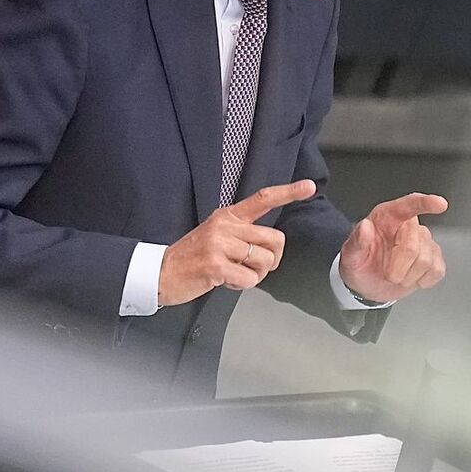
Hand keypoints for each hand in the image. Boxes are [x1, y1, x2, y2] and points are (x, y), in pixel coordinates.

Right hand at [157, 180, 315, 306]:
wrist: (160, 272)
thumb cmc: (193, 257)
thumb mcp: (217, 235)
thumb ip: (243, 234)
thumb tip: (271, 244)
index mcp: (228, 216)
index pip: (262, 199)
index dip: (288, 193)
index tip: (309, 186)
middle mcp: (226, 226)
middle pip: (275, 239)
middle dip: (271, 259)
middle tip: (252, 267)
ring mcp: (220, 244)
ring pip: (265, 261)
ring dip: (255, 275)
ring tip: (233, 273)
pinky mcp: (216, 265)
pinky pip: (249, 279)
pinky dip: (241, 285)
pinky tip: (224, 280)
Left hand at [338, 192, 447, 303]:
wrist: (368, 285)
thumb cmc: (360, 264)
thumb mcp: (350, 255)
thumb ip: (356, 241)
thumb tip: (365, 227)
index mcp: (388, 216)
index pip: (409, 205)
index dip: (425, 203)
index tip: (439, 204)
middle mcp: (409, 226)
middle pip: (415, 244)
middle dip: (399, 266)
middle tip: (387, 273)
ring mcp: (424, 242)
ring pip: (426, 260)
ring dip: (407, 275)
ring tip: (397, 275)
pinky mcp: (434, 259)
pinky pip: (437, 270)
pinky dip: (422, 280)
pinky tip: (410, 277)